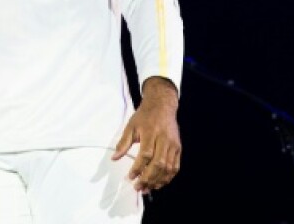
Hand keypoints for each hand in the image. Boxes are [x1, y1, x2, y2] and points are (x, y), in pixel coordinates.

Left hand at [112, 77, 180, 192]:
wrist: (162, 106)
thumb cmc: (144, 116)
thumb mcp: (131, 126)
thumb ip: (123, 143)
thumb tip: (114, 158)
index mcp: (151, 133)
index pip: (146, 155)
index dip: (138, 168)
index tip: (130, 177)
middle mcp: (164, 140)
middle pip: (158, 164)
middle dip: (147, 178)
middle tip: (138, 187)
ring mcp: (173, 145)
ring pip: (168, 168)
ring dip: (158, 181)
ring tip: (147, 188)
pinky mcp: (178, 148)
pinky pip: (175, 167)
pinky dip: (168, 177)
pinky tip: (159, 183)